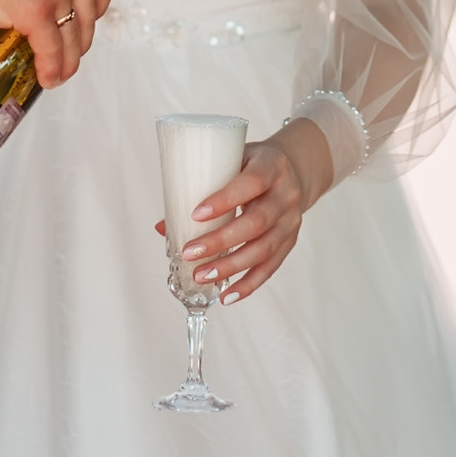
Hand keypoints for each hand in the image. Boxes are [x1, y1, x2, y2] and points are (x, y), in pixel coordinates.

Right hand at [0, 0, 116, 85]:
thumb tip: (65, 3)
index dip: (97, 10)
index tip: (85, 24)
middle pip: (90, 12)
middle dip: (80, 39)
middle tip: (68, 54)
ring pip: (73, 35)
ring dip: (67, 61)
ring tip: (58, 74)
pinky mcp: (36, 8)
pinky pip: (52, 48)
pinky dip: (51, 68)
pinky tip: (46, 77)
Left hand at [166, 121, 334, 303]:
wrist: (292, 172)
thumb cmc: (252, 166)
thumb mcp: (231, 161)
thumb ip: (201, 187)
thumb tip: (163, 226)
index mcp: (272, 166)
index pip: (252, 183)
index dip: (225, 199)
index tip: (195, 214)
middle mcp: (286, 194)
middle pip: (257, 222)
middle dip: (220, 241)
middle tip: (189, 253)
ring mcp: (290, 221)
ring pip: (263, 248)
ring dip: (230, 266)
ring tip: (202, 276)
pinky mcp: (289, 241)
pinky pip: (270, 267)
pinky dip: (248, 284)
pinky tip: (227, 295)